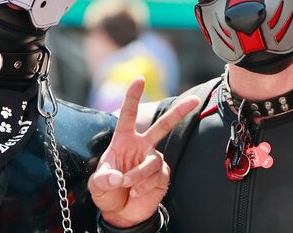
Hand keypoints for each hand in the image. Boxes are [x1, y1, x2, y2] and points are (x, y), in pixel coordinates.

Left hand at [88, 77, 198, 227]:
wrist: (121, 213)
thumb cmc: (108, 192)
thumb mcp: (97, 185)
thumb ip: (104, 179)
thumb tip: (118, 177)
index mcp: (124, 140)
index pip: (128, 115)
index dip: (132, 97)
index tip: (139, 80)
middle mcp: (142, 146)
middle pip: (162, 125)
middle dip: (179, 112)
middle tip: (195, 100)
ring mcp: (153, 160)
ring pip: (152, 161)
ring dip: (137, 175)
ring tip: (128, 185)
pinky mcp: (162, 175)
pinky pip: (156, 176)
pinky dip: (144, 185)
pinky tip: (137, 191)